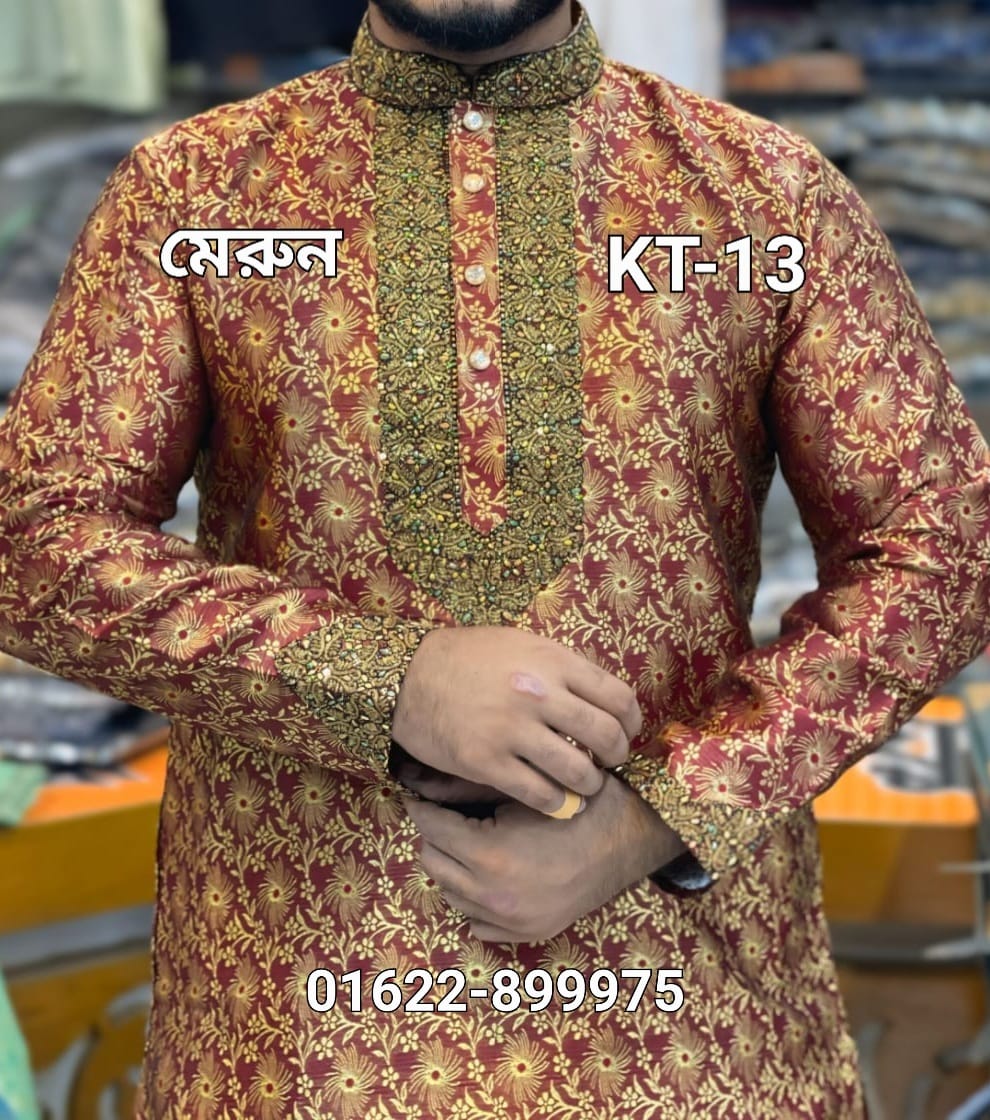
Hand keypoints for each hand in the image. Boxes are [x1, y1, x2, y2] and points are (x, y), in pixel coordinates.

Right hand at [391, 627, 641, 813]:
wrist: (411, 676)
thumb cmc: (468, 657)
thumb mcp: (521, 644)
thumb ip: (561, 666)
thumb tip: (600, 695)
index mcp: (553, 661)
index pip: (617, 697)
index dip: (631, 722)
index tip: (626, 732)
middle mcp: (539, 695)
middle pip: (604, 736)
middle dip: (615, 756)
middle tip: (608, 763)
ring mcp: (513, 730)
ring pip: (577, 771)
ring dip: (588, 785)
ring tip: (584, 786)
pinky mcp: (487, 762)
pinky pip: (540, 794)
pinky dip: (557, 803)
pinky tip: (557, 801)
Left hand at [404, 772, 683, 941]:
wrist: (627, 835)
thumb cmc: (573, 803)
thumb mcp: (517, 792)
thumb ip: (466, 789)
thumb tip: (419, 783)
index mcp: (488, 855)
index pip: (430, 828)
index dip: (424, 808)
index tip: (422, 797)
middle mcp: (493, 895)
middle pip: (433, 862)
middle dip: (436, 837)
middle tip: (448, 818)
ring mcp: (511, 920)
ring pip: (451, 894)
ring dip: (453, 868)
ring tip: (470, 843)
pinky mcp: (528, 933)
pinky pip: (478, 923)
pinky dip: (475, 901)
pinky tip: (488, 877)